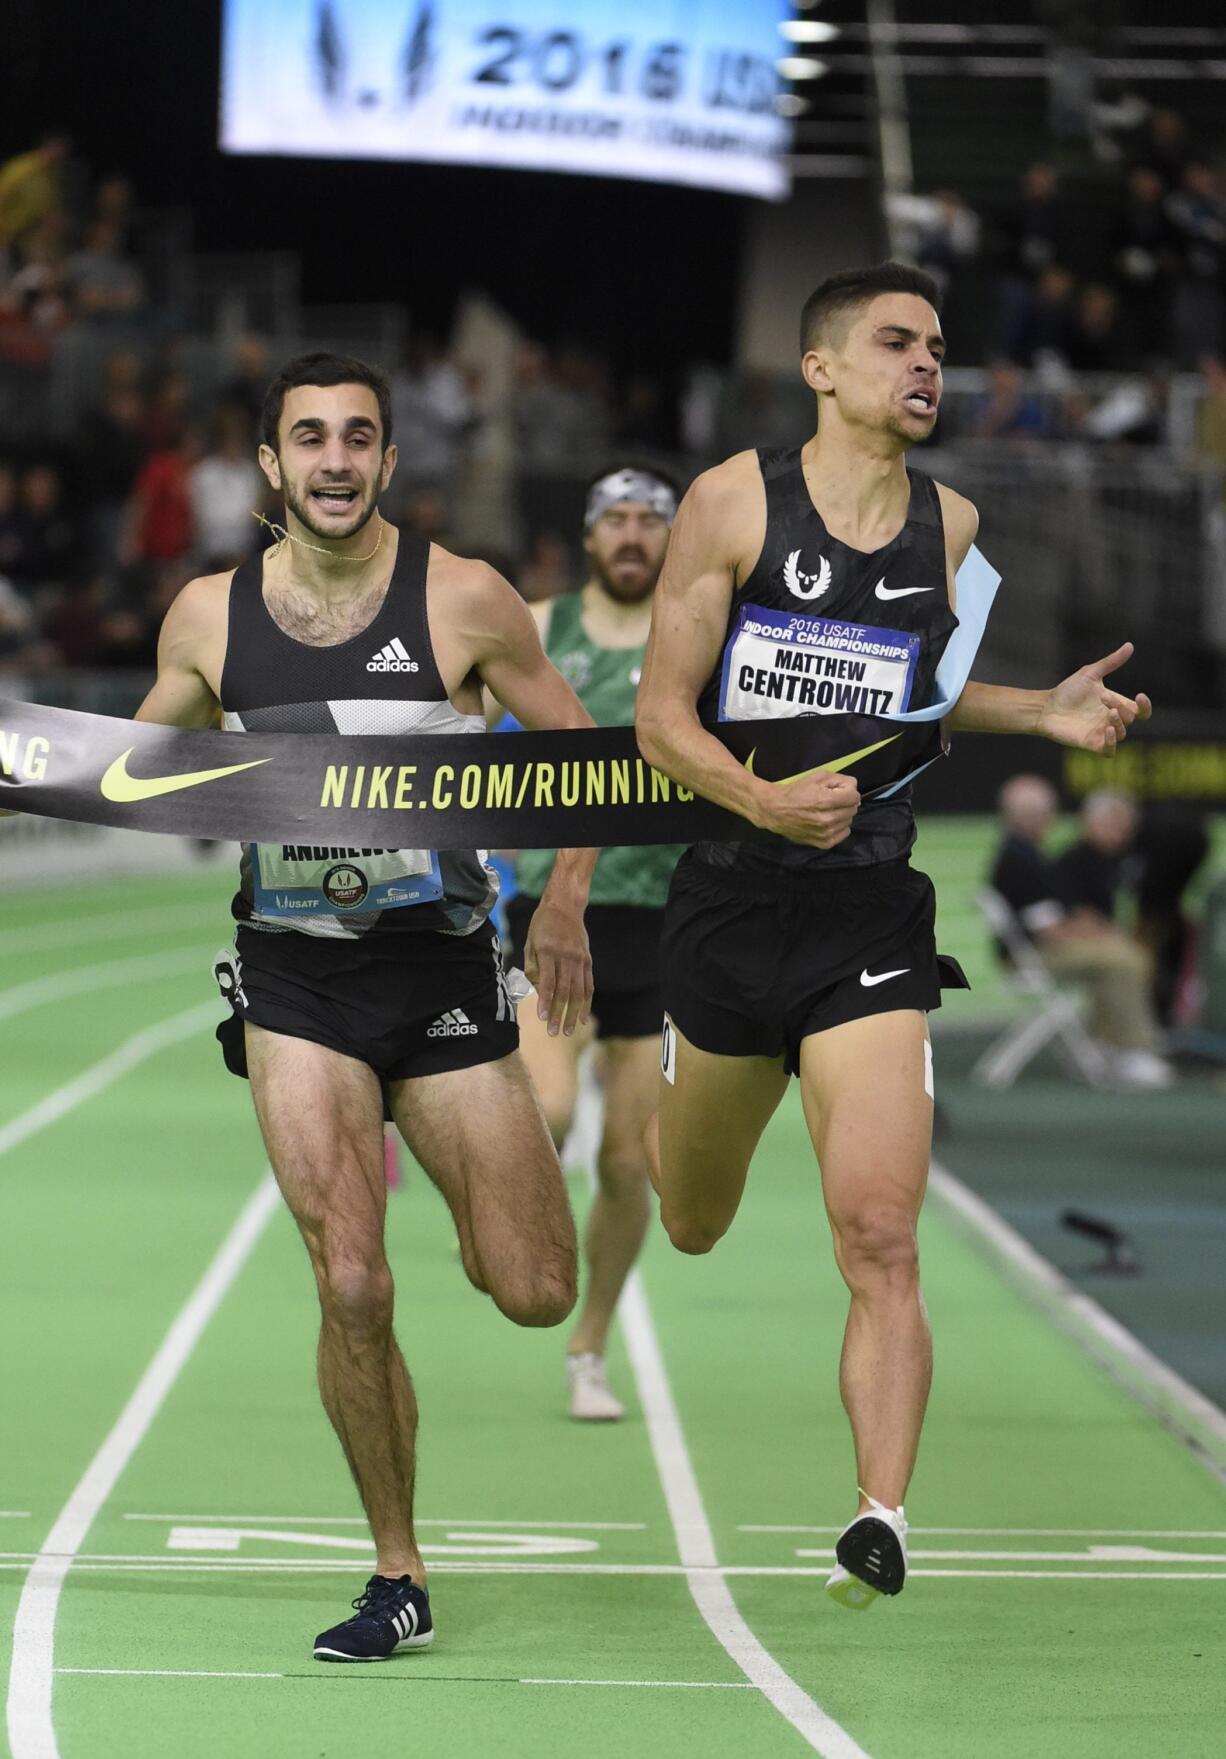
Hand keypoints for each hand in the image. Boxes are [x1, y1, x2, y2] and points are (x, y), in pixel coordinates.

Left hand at [523, 896, 592, 1036]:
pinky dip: (586, 1003)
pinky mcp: (587, 961)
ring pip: (577, 992)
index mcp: (549, 952)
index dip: (545, 1001)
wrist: (565, 905)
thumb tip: (535, 989)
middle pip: (564, 991)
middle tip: (553, 1033)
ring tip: (567, 1030)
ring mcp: (579, 960)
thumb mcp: (530, 941)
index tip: (542, 1018)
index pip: (548, 981)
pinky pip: (588, 985)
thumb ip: (532, 965)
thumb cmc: (542, 924)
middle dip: (558, 1013)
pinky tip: (582, 1018)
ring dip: (572, 1014)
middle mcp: (566, 957)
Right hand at [755, 770, 859, 848]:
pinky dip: (839, 827)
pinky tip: (828, 822)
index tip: (837, 791)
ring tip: (827, 811)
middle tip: (831, 800)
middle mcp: (828, 819)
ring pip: (849, 821)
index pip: (855, 796)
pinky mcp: (824, 843)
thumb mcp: (818, 777)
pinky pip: (844, 833)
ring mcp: (827, 833)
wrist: (776, 811)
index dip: (847, 791)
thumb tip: (854, 789)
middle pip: (853, 809)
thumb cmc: (797, 792)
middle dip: (845, 802)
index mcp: (826, 800)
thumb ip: (840, 780)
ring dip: (842, 814)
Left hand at [1038, 642, 1151, 753]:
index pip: (1140, 711)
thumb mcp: (1091, 673)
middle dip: (1121, 707)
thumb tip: (1130, 645)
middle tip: (1103, 698)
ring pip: (1122, 734)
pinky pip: (1109, 751)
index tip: (1140, 696)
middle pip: (1129, 718)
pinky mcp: (1091, 744)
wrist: (1046, 706)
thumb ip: (1111, 662)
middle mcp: (1111, 720)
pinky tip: (1109, 730)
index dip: (1145, 706)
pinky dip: (1112, 743)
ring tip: (1109, 713)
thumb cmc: (1068, 691)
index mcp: (1116, 705)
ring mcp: (1102, 733)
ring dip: (1119, 724)